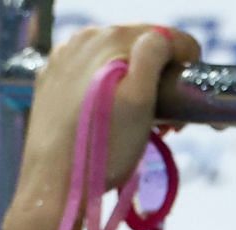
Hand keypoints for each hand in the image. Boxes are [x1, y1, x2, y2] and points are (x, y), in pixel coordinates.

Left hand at [19, 24, 201, 199]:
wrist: (54, 188)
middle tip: (164, 122)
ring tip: (138, 122)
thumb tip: (162, 39)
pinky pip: (91, 73)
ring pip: (115, 60)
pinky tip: (110, 116)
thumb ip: (154, 54)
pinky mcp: (51, 79)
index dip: (184, 67)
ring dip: (134, 83)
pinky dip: (107, 88)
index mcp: (110, 38)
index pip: (166, 37)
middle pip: (139, 46)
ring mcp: (63, 58)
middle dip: (158, 77)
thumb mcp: (140, 100)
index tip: (183, 105)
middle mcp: (84, 39)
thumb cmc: (103, 150)